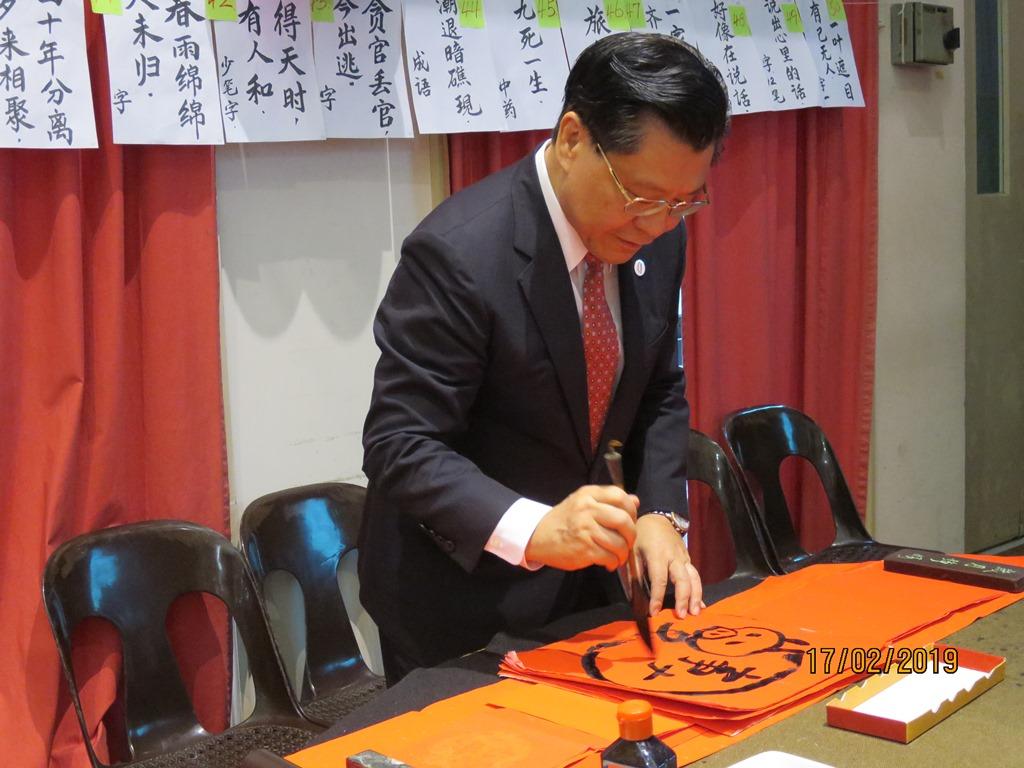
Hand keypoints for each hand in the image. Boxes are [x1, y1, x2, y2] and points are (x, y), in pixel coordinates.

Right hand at [525, 486, 639, 570]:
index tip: (630, 521)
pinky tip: (609, 563)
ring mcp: (585, 529)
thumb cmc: (564, 520)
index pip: (620, 496)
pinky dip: (613, 562)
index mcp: (588, 494)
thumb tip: (635, 501)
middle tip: (628, 541)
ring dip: (623, 553)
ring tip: (618, 555)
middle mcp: (587, 509)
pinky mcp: (584, 549)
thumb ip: (609, 501)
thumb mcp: (584, 503)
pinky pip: (609, 557)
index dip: (631, 510)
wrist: (537, 536)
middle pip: (624, 520)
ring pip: (619, 542)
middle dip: (631, 535)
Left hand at [635, 514, 702, 616]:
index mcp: (657, 554)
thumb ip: (633, 573)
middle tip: (681, 616)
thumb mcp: (632, 550)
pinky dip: (699, 591)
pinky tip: (701, 605)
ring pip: (694, 578)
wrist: (658, 517)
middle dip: (682, 599)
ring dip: (696, 596)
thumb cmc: (641, 535)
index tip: (654, 612)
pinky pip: (695, 576)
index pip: (659, 579)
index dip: (657, 597)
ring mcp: (683, 558)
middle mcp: (674, 557)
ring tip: (695, 613)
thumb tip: (634, 599)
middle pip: (682, 579)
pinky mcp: (688, 559)